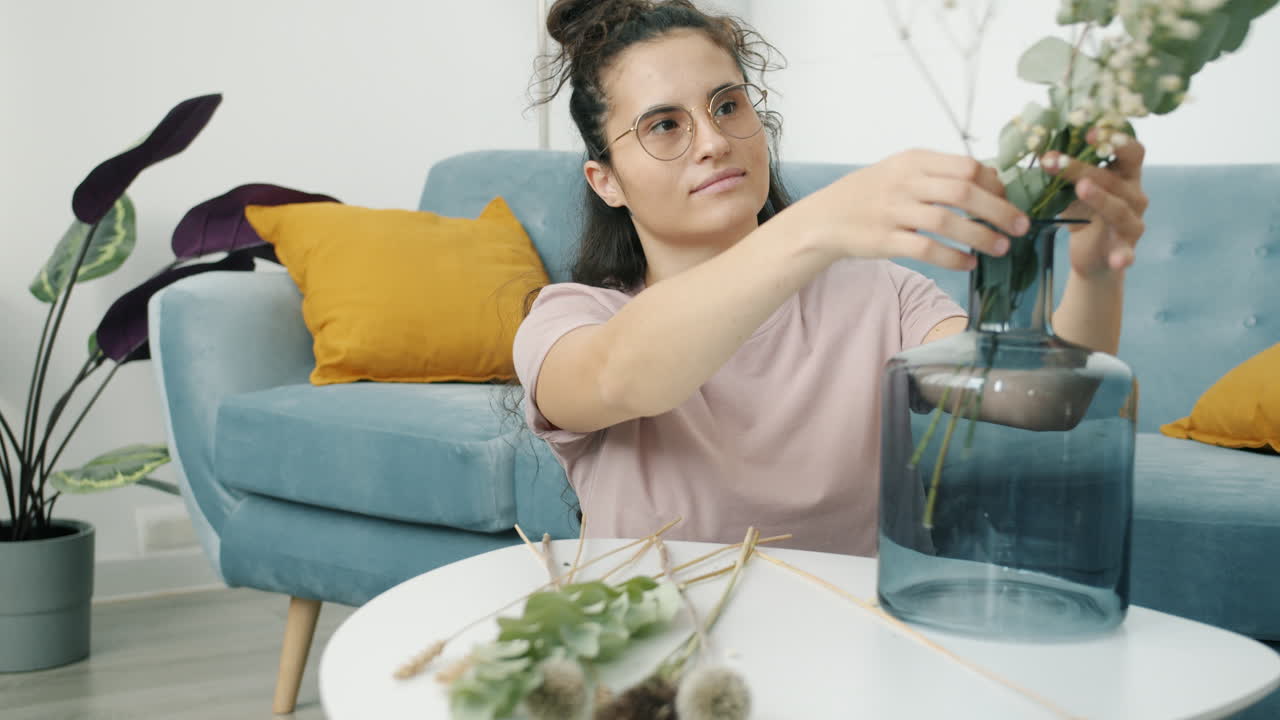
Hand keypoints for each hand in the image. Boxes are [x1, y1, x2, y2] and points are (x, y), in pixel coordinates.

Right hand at [797, 149, 1029, 269]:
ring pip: (948, 221)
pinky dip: (952, 257)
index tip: (1007, 200)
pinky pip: (926, 249)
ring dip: (980, 236)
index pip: (966, 166)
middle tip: (1021, 227)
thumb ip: (939, 174)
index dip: (994, 184)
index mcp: (914, 161)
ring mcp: (893, 211)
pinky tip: (968, 264)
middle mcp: (904, 182)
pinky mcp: (884, 240)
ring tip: (1001, 249)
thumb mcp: (901, 171)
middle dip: (999, 210)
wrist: (824, 218)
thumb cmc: (870, 195)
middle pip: (963, 192)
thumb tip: (990, 180)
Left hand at [1041, 129, 1148, 277]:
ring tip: (1081, 188)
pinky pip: (1127, 252)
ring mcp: (1133, 223)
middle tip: (1054, 160)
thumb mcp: (1072, 189)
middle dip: (1083, 167)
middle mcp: (1135, 195)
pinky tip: (1118, 260)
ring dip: (1100, 197)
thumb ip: (1064, 170)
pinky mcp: (1125, 249)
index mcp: (1125, 175)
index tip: (1088, 131)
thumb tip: (1037, 148)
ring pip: (1120, 208)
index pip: (1131, 150)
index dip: (1114, 138)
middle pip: (1114, 178)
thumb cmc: (1084, 213)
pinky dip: (1124, 255)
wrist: (1090, 254)